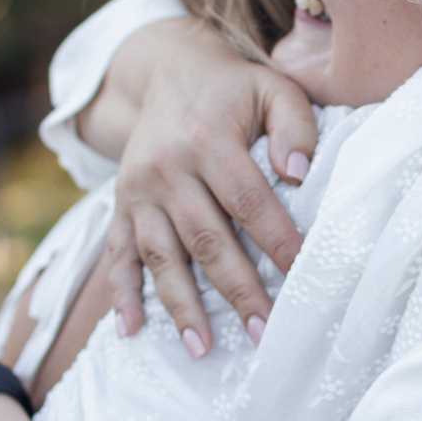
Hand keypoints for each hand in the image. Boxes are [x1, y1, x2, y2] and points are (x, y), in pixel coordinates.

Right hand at [100, 19, 317, 356]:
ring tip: (202, 348)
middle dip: (236, 288)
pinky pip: (118, 253)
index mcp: (209, 138)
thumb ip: (295, 123)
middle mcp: (167, 167)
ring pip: (160, 254)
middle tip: (263, 332)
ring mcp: (138, 190)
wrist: (165, 71)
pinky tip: (131, 330)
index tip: (303, 276)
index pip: (249, 200)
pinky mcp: (120, 204)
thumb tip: (300, 170)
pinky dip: (121, 293)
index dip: (277, 240)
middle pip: (205, 237)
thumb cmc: (233, 89)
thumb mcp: (272, 87)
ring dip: (180, 303)